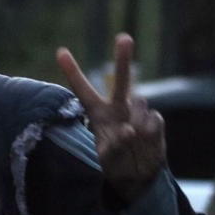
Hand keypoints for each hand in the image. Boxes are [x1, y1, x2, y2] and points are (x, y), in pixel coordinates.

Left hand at [57, 33, 165, 201]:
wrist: (138, 176)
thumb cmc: (116, 163)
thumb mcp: (107, 158)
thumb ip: (114, 145)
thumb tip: (128, 130)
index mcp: (98, 113)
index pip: (83, 90)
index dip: (72, 72)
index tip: (60, 51)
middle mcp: (118, 108)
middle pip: (121, 81)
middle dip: (123, 60)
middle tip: (124, 37)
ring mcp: (138, 113)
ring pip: (139, 105)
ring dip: (135, 122)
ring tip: (131, 143)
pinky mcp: (155, 121)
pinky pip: (153, 120)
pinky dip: (149, 132)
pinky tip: (145, 143)